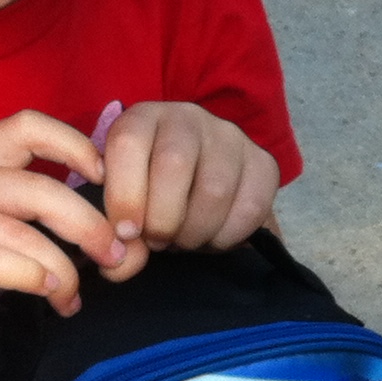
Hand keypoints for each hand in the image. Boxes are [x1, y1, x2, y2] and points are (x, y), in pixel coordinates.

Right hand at [0, 110, 117, 366]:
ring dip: (63, 268)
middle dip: (90, 225)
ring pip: (23, 232)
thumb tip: (105, 229)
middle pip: (41, 187)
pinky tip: (49, 296)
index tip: (106, 180)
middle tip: (116, 257)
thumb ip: (31, 220)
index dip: (76, 145)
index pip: (28, 125)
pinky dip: (32, 279)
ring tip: (73, 296)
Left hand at [98, 102, 280, 282]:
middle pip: (175, 164)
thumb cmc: (151, 194)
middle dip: (162, 218)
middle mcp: (188, 118)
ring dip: (195, 231)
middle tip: (157, 241)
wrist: (198, 186)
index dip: (124, 193)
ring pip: (215, 189)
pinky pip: (251, 206)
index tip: (126, 233)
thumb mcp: (124, 202)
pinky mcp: (263, 163)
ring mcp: (230, 138)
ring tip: (184, 241)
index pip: (129, 143)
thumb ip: (117, 230)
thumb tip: (119, 262)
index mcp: (143, 119)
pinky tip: (213, 239)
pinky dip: (228, 236)